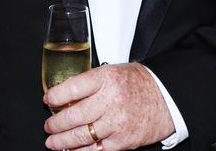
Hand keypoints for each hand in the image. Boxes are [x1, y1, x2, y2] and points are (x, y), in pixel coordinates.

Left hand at [43, 62, 174, 149]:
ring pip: (82, 135)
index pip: (73, 88)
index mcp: (106, 79)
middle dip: (56, 124)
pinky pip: (96, 149)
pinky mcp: (123, 141)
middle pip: (74, 115)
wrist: (168, 98)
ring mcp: (117, 122)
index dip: (56, 96)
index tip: (48, 99)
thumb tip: (65, 96)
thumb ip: (91, 83)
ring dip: (63, 141)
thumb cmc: (139, 83)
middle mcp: (111, 100)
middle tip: (48, 126)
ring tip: (52, 142)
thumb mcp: (113, 72)